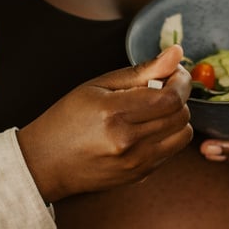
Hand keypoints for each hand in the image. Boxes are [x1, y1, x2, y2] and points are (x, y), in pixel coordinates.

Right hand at [17, 45, 193, 202]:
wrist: (45, 162)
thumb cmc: (67, 119)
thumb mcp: (98, 86)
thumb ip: (141, 71)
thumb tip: (176, 52)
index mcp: (114, 113)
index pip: (170, 97)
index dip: (181, 81)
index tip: (175, 72)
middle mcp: (128, 141)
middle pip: (181, 115)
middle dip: (178, 96)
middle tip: (161, 87)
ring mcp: (135, 163)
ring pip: (182, 135)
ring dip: (176, 118)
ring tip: (154, 109)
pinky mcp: (139, 176)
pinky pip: (171, 151)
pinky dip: (166, 136)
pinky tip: (145, 129)